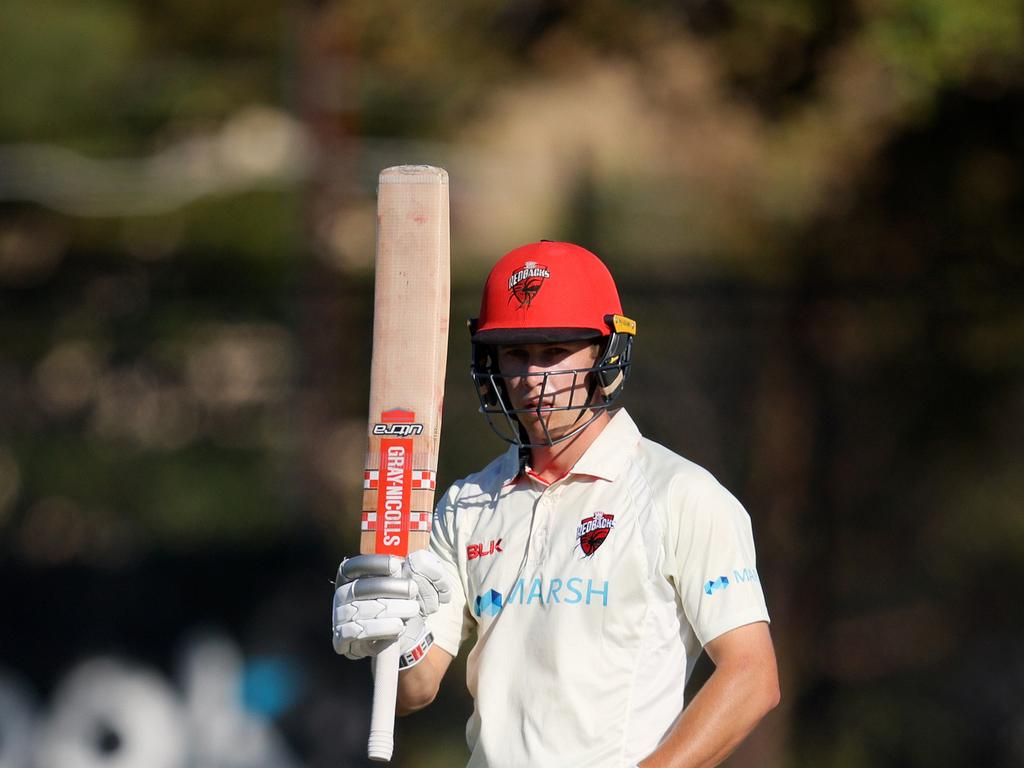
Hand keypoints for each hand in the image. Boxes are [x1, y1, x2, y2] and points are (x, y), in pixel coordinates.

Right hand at [332, 550, 451, 663]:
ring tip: (412, 609)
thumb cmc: (401, 603)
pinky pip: (357, 632)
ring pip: (361, 610)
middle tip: (412, 589)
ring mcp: (339, 617)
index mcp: (351, 576)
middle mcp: (342, 595)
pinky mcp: (342, 638)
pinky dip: (381, 629)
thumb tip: (418, 560)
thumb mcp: (409, 584)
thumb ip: (415, 570)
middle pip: (359, 588)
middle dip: (389, 587)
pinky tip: (398, 626)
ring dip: (390, 609)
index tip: (396, 564)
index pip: (353, 566)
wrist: (399, 636)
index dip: (373, 564)